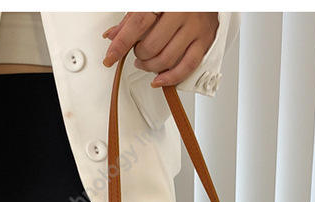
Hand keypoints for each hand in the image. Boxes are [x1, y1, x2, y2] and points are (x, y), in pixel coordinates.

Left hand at [103, 12, 218, 86]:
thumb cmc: (176, 1)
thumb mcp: (150, 4)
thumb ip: (131, 21)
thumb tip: (112, 36)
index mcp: (164, 1)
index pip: (137, 24)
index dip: (121, 44)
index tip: (110, 58)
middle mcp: (181, 13)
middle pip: (152, 46)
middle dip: (140, 55)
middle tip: (138, 54)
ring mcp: (194, 28)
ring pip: (167, 59)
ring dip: (152, 67)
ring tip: (147, 64)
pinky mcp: (204, 42)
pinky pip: (187, 67)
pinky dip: (171, 78)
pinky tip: (160, 80)